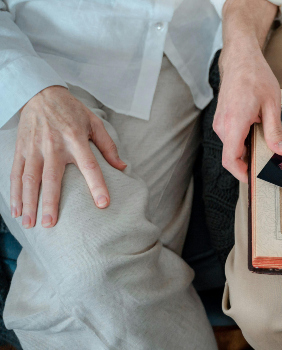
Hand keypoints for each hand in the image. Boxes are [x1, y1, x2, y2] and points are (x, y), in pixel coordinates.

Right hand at [10, 86, 125, 227]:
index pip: (89, 166)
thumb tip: (123, 167)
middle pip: (52, 178)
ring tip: (29, 224)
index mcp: (75, 139)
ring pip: (29, 179)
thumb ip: (108, 146)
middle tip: (51, 224)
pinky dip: (14, 193)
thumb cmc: (72, 110)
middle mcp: (53, 146)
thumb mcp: (94, 123)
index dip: (97, 185)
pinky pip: (16, 174)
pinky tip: (16, 210)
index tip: (103, 204)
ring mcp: (34, 149)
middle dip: (50, 202)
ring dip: (28, 202)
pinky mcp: (21, 150)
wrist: (40, 93)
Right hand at [214, 0, 281, 182]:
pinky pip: (231, 139)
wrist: (240, 59)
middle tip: (269, 165)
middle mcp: (223, 125)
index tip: (253, 181)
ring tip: (267, 149)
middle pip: (232, 156)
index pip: (230, 159)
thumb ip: (275, 131)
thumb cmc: (256, 77)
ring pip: (232, 148)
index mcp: (234, 122)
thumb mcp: (272, 105)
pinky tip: (259, 137)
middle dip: (249, 164)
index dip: (241, 174)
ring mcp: (220, 122)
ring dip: (247, 153)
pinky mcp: (222, 120)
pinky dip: (243, 143)